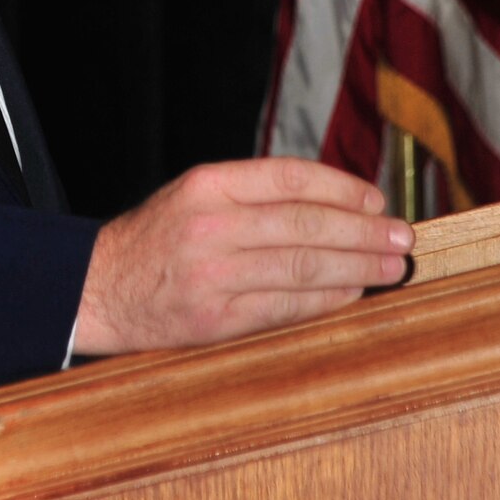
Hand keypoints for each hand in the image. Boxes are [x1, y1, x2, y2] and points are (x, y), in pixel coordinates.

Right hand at [71, 157, 414, 355]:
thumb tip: (338, 204)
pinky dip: (325, 300)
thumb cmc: (159, 238)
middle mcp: (211, 226)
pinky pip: (285, 307)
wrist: (98, 289)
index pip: (292, 178)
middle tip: (401, 237)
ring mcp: (213, 276)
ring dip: (356, 268)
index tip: (377, 201)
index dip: (343, 189)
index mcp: (208, 185)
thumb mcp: (196, 194)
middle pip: (305, 225)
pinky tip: (351, 293)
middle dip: (363, 232)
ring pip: (302, 268)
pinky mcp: (216, 320)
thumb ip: (257, 194)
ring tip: (390, 268)